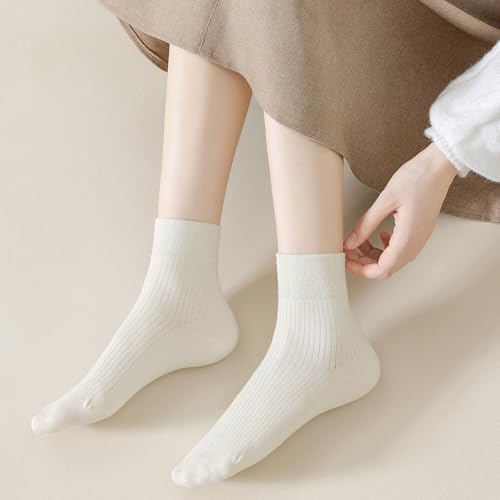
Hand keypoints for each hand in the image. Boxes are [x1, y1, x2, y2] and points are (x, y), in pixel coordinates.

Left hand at [343, 143, 457, 278]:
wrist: (440, 166)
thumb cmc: (417, 178)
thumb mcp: (385, 201)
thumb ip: (366, 224)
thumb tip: (350, 242)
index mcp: (407, 239)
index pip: (382, 269)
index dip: (361, 269)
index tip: (347, 260)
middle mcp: (416, 243)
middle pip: (387, 268)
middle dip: (365, 264)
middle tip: (349, 251)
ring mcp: (420, 238)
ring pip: (393, 260)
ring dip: (374, 255)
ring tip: (360, 242)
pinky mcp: (420, 231)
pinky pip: (401, 249)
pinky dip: (385, 248)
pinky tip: (379, 235)